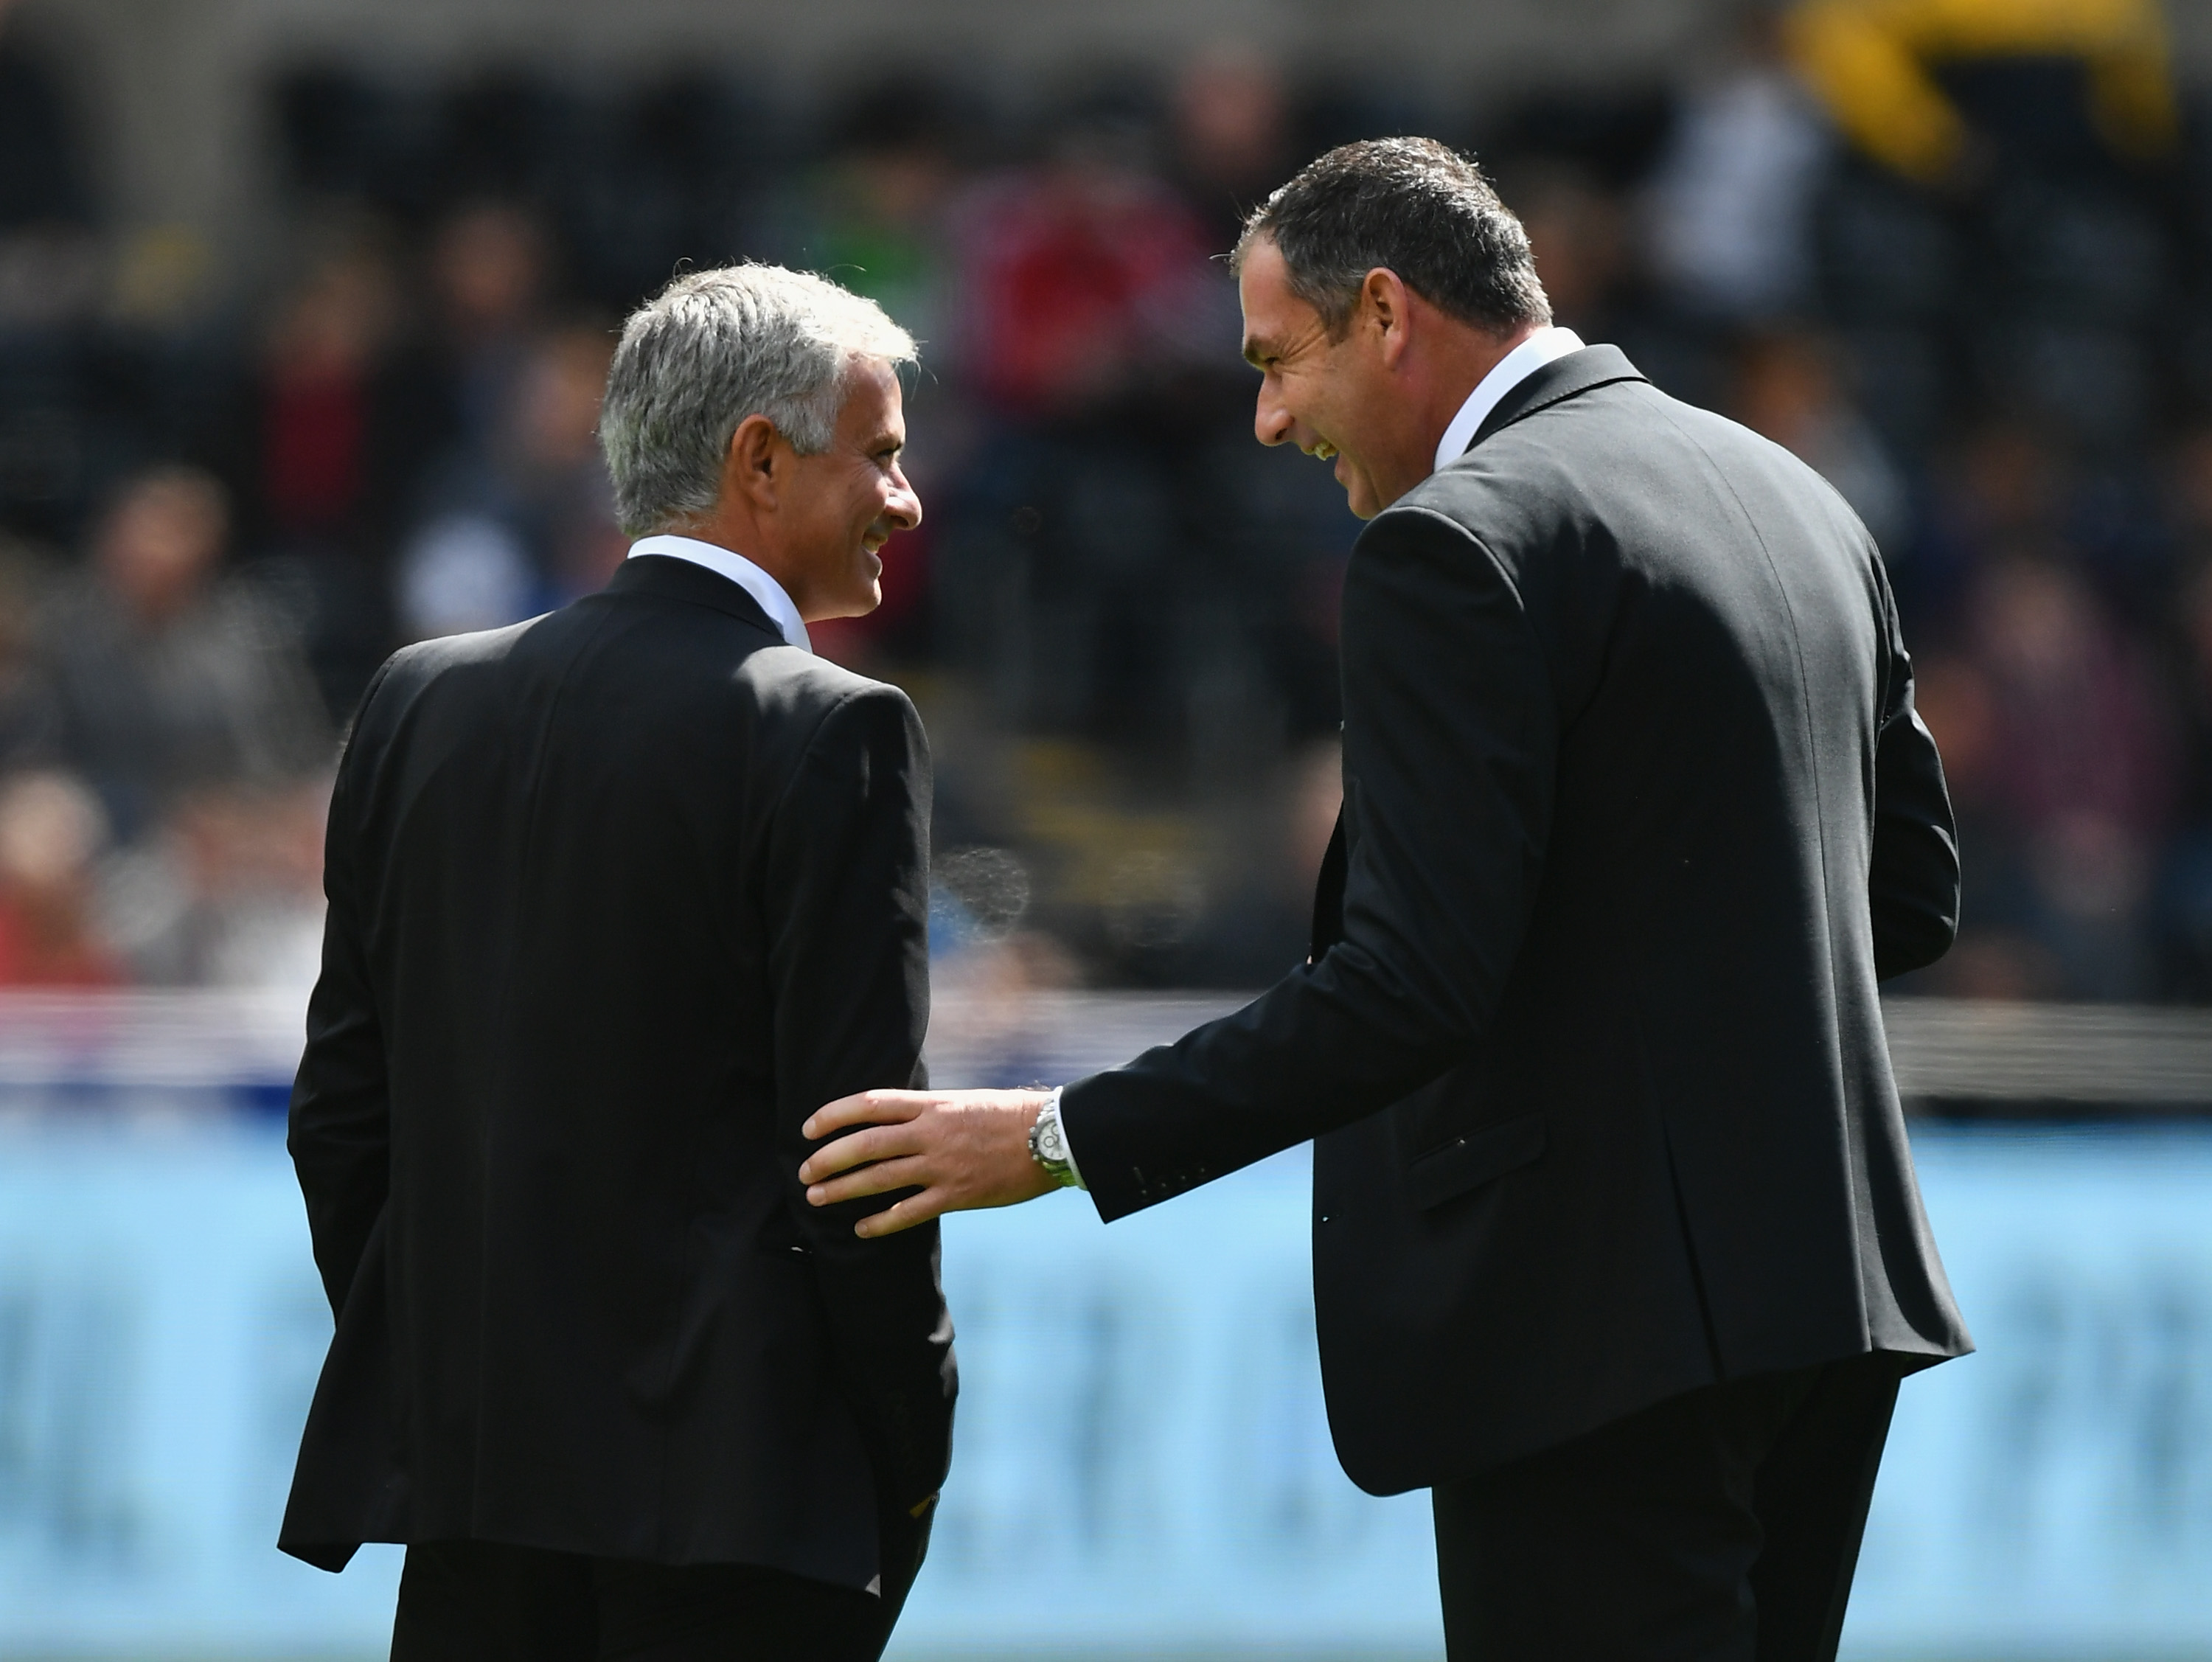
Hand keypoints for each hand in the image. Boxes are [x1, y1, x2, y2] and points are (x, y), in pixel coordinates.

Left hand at [800, 1088, 1058, 1236]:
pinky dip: (880, 1221)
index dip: (833, 1116)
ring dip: (842, 1189)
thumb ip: (926, 1112)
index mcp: (931, 1104)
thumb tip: (893, 1122)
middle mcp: (930, 1132)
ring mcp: (942, 1165)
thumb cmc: (1007, 1116)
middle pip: (864, 1143)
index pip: (869, 1104)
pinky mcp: (957, 1194)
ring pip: (878, 1177)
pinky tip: (861, 1229)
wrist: (1051, 1136)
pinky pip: (908, 1211)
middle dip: (827, 1159)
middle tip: (804, 1173)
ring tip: (818, 1198)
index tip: (808, 1129)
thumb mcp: (962, 1102)